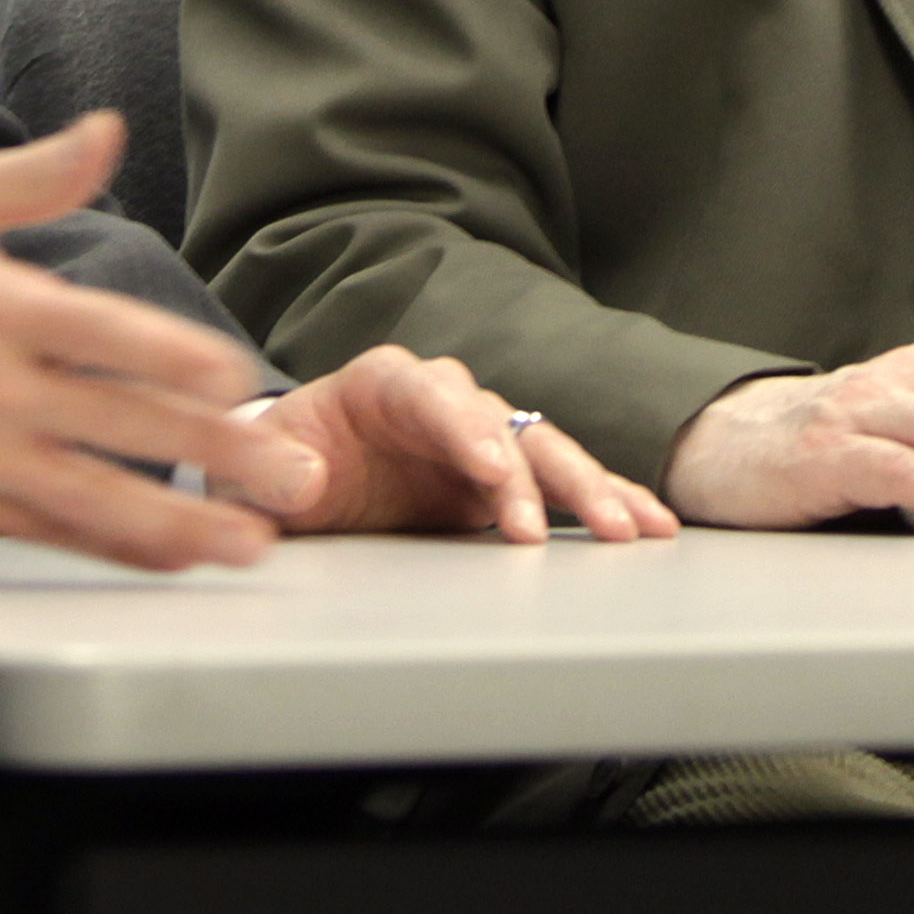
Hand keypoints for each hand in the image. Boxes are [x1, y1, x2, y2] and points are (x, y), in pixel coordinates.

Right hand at [0, 113, 286, 571]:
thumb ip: (32, 176)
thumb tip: (107, 131)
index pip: (96, 334)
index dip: (169, 357)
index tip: (235, 374)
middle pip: (118, 425)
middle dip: (216, 453)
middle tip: (293, 475)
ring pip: (93, 498)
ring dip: (181, 524)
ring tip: (252, 540)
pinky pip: (49, 532)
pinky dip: (114, 549)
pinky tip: (174, 558)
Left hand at [256, 345, 680, 544]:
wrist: (300, 475)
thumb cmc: (283, 462)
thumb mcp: (264, 467)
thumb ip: (277, 471)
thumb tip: (310, 478)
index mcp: (385, 383)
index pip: (433, 398)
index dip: (465, 431)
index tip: (491, 469)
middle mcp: (445, 401)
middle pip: (504, 425)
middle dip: (538, 474)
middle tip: (568, 520)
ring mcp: (481, 437)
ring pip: (545, 453)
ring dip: (589, 489)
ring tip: (631, 529)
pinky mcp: (503, 478)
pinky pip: (561, 483)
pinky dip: (605, 500)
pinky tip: (649, 524)